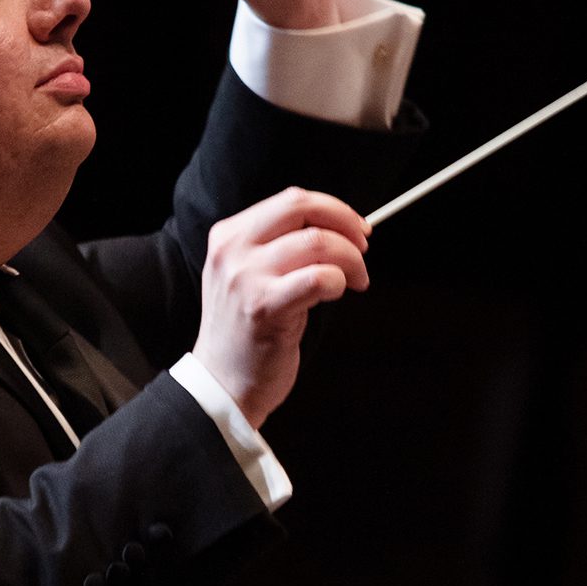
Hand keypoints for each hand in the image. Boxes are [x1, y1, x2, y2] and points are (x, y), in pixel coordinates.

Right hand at [191, 187, 368, 429]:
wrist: (223, 384)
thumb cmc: (246, 332)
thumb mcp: (247, 276)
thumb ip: (279, 247)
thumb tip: (336, 228)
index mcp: (228, 236)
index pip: (290, 200)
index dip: (332, 209)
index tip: (356, 228)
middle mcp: (233, 250)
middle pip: (302, 207)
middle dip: (345, 223)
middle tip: (363, 248)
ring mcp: (246, 277)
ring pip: (318, 242)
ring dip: (350, 260)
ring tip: (356, 280)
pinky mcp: (265, 307)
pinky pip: (320, 277)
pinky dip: (340, 281)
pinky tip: (338, 294)